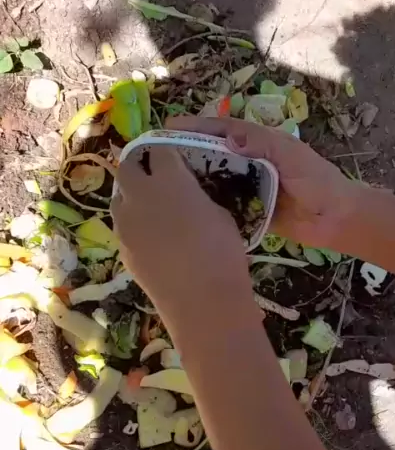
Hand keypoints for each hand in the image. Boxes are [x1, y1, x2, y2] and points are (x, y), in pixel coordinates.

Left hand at [111, 146, 252, 323]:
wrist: (201, 300)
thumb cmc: (222, 253)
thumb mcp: (219, 213)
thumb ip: (197, 196)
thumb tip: (188, 195)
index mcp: (170, 179)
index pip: (160, 149)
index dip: (167, 150)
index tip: (175, 156)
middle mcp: (140, 195)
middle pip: (128, 166)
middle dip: (139, 165)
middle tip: (155, 174)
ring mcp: (126, 223)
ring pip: (119, 197)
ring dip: (131, 194)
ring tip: (151, 206)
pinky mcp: (121, 247)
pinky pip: (123, 226)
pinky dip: (133, 223)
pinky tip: (151, 236)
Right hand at [168, 117, 356, 246]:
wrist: (337, 220)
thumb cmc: (319, 181)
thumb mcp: (292, 156)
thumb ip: (262, 145)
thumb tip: (227, 140)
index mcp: (259, 144)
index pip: (222, 131)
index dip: (196, 128)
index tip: (168, 128)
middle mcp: (249, 163)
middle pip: (212, 154)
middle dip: (186, 153)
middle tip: (155, 158)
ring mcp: (247, 187)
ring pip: (214, 180)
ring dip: (192, 180)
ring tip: (161, 184)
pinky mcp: (249, 211)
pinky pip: (223, 206)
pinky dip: (207, 206)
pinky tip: (185, 211)